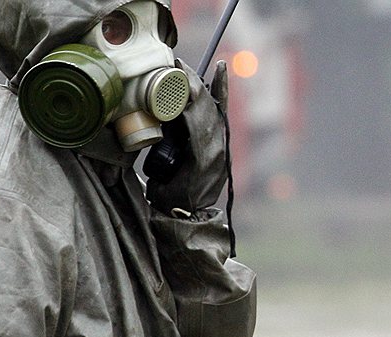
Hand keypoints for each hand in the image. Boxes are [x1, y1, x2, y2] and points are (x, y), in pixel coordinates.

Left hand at [145, 59, 228, 213]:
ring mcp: (215, 153)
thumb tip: (168, 116)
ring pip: (206, 114)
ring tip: (181, 73)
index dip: (222, 85)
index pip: (221, 108)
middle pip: (212, 105)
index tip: (218, 64)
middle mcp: (220, 145)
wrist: (183, 218)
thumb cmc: (176, 189)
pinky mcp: (204, 161)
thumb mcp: (181, 157)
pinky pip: (198, 131)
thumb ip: (182, 139)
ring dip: (192, 91)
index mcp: (216, 143)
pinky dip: (193, 112)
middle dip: (197, 81)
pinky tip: (187, 97)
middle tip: (181, 64)